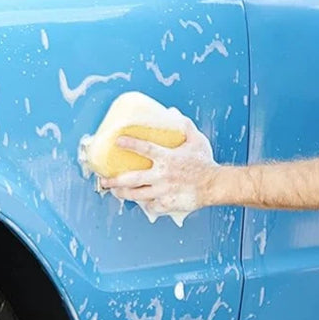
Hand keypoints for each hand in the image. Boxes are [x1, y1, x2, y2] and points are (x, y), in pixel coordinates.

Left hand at [99, 115, 217, 218]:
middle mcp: (162, 175)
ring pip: (137, 195)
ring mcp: (163, 191)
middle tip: (104, 179)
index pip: (144, 148)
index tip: (117, 141)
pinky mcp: (167, 203)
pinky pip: (151, 206)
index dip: (130, 144)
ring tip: (114, 192)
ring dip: (123, 194)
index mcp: (167, 158)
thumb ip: (183, 125)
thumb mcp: (196, 140)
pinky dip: (145, 204)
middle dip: (114, 180)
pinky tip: (141, 202)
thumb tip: (171, 113)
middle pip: (131, 179)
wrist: (214, 185)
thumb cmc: (204, 163)